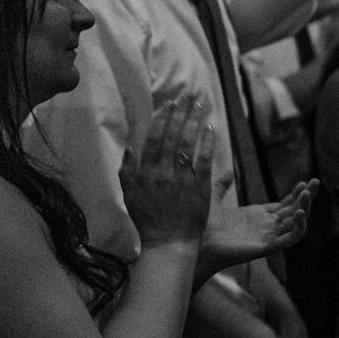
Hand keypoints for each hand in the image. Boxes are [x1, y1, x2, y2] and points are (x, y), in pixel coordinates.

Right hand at [121, 93, 214, 245]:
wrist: (168, 241)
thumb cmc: (148, 217)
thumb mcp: (130, 194)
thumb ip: (127, 169)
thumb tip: (131, 145)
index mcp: (145, 173)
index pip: (153, 139)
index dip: (162, 119)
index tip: (170, 104)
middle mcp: (163, 172)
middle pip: (172, 136)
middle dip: (180, 114)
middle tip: (188, 96)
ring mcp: (182, 179)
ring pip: (188, 144)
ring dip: (194, 122)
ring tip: (200, 105)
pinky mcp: (199, 187)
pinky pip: (204, 160)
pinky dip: (207, 143)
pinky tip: (211, 129)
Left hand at [195, 181, 317, 287]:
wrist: (200, 245)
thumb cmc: (206, 228)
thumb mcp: (214, 200)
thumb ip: (221, 186)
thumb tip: (229, 171)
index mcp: (259, 215)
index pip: (285, 204)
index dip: (296, 194)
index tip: (304, 182)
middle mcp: (268, 225)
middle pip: (294, 210)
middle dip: (307, 196)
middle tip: (316, 181)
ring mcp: (269, 236)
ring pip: (296, 223)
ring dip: (305, 209)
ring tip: (307, 194)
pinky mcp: (268, 247)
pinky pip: (290, 238)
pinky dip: (299, 227)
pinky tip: (299, 213)